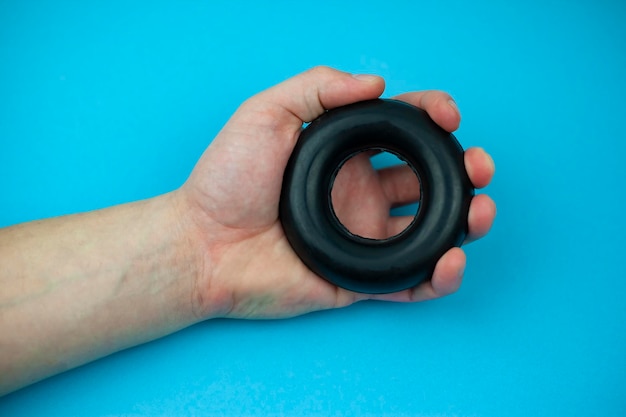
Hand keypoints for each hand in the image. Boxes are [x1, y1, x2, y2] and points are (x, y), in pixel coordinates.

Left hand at [180, 66, 495, 318]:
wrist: (202, 243)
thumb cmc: (225, 179)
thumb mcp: (265, 113)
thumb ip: (317, 86)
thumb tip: (377, 82)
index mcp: (345, 155)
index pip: (403, 131)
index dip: (433, 117)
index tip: (446, 113)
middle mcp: (362, 194)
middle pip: (430, 180)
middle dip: (465, 169)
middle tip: (478, 167)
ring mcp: (363, 238)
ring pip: (431, 230)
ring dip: (467, 220)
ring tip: (481, 211)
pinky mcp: (358, 280)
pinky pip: (410, 282)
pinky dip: (440, 276)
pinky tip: (451, 260)